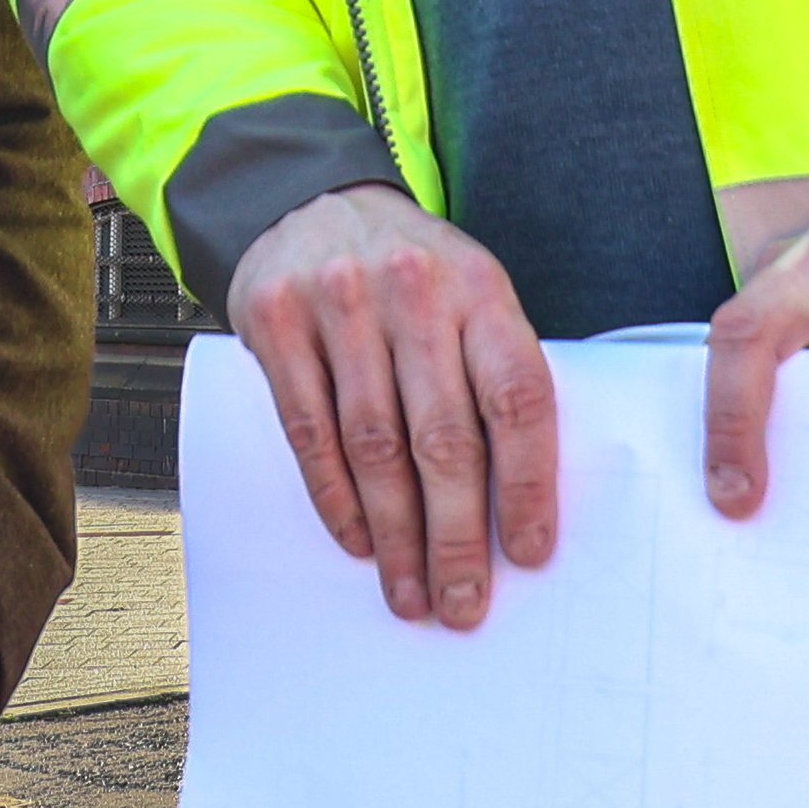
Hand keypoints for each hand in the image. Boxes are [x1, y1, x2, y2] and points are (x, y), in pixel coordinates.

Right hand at [228, 184, 555, 628]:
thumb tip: (518, 504)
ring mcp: (340, 303)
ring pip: (374, 446)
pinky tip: (358, 542)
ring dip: (395, 535)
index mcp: (481, 288)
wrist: (312, 202)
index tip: (530, 553)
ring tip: (410, 593)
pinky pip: (309, 431)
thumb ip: (492, 376)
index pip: (516, 396)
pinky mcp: (278, 322)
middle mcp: (414, 292)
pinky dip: (335, 498)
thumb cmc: (414, 276)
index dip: (528, 482)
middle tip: (462, 604)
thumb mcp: (471, 296)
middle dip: (457, 535)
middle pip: (444, 437)